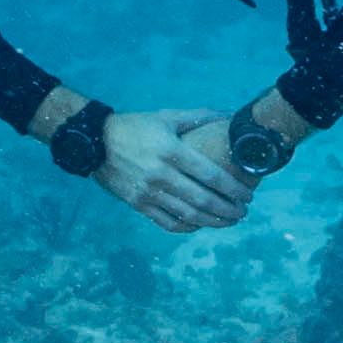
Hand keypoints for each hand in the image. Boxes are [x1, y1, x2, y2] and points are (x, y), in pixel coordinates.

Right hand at [92, 110, 252, 233]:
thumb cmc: (135, 127)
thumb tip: (227, 115)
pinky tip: (200, 225)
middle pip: (203, 200)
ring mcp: (148, 192)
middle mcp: (161, 174)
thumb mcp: (166, 117)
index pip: (210, 175)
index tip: (247, 194)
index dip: (233, 188)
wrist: (95, 143)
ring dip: (213, 221)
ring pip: (188, 215)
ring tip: (228, 221)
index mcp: (171, 151)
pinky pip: (167, 222)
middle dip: (228, 209)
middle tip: (243, 212)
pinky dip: (187, 227)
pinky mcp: (137, 204)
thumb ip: (198, 117)